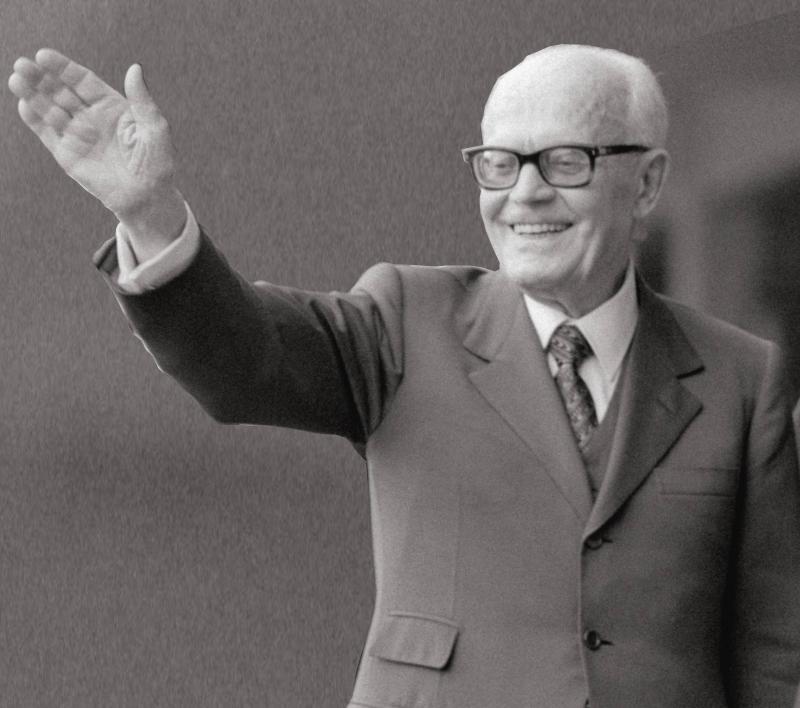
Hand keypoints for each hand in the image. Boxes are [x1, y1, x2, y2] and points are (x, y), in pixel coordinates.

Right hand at [8, 49, 185, 254]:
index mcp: (111, 107)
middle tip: (22, 64)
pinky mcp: (68, 155)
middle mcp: (91, 118)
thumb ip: (142, 100)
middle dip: (41, 78)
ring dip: (32, 94)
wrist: (148, 198)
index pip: (82, 81)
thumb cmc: (157, 164)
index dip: (63, 68)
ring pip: (49, 109)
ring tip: (17, 80)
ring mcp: (78, 136)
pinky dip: (34, 120)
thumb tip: (135, 68)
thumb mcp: (155, 129)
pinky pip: (47, 134)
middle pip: (61, 91)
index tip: (43, 55)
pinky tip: (23, 105)